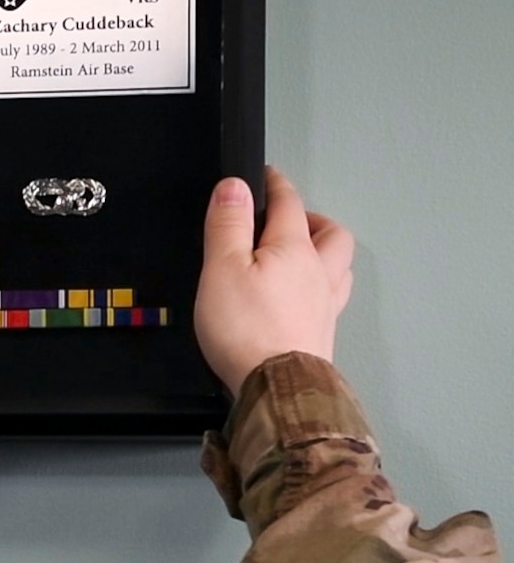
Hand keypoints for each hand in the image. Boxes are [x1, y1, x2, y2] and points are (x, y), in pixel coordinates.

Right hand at [194, 167, 354, 393]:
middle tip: (292, 218)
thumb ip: (228, 224)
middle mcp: (319, 272)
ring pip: (340, 266)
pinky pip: (333, 298)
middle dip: (313, 219)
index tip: (267, 175)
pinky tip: (308, 295)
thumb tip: (235, 186)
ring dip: (326, 252)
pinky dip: (323, 286)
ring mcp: (325, 304)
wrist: (277, 387)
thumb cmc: (246, 328)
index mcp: (294, 249)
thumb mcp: (222, 268)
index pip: (289, 204)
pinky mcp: (321, 333)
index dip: (276, 185)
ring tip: (305, 253)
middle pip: (331, 234)